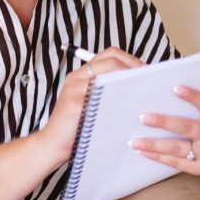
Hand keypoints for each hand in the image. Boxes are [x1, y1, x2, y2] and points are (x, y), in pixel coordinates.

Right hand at [42, 48, 144, 164]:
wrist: (51, 145)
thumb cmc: (75, 127)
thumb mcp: (89, 103)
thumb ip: (105, 91)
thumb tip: (136, 84)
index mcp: (80, 75)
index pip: (109, 54)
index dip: (130, 59)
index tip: (145, 71)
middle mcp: (76, 78)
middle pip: (110, 59)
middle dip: (133, 66)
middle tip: (148, 80)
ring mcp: (75, 89)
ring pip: (108, 74)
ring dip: (129, 80)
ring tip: (143, 92)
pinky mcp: (76, 103)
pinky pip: (102, 94)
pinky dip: (119, 97)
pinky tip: (129, 107)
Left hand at [128, 85, 199, 176]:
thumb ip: (188, 106)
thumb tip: (156, 94)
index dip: (192, 96)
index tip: (175, 88)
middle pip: (187, 128)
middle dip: (164, 123)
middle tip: (143, 118)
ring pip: (177, 148)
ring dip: (153, 144)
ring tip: (134, 141)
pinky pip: (176, 163)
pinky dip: (158, 157)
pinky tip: (143, 152)